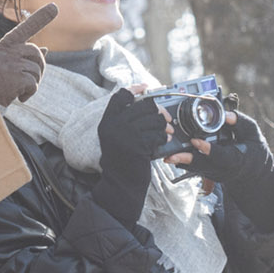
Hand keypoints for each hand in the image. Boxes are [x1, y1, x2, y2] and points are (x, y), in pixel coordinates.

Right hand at [0, 5, 57, 105]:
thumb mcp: (3, 63)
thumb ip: (22, 55)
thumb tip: (46, 49)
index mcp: (4, 45)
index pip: (25, 28)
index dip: (41, 18)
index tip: (55, 7)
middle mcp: (8, 51)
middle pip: (37, 52)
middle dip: (39, 66)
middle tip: (31, 80)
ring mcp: (12, 64)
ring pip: (37, 69)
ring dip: (33, 82)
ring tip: (18, 89)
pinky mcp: (17, 78)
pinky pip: (34, 83)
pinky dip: (30, 93)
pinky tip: (18, 97)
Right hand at [92, 88, 166, 225]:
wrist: (120, 184)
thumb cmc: (122, 161)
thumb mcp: (116, 137)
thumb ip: (125, 121)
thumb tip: (147, 103)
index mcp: (107, 122)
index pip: (119, 97)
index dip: (134, 89)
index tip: (146, 88)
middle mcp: (114, 126)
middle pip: (143, 106)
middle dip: (159, 111)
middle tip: (167, 119)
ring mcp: (125, 135)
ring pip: (154, 119)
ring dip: (164, 126)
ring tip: (167, 132)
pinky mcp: (138, 145)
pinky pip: (158, 134)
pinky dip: (164, 138)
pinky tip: (163, 142)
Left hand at [169, 108, 273, 186]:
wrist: (253, 173)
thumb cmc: (254, 151)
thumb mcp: (252, 133)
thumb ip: (240, 122)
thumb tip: (226, 114)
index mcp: (236, 158)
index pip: (221, 155)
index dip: (208, 149)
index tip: (196, 141)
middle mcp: (223, 168)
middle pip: (201, 165)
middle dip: (185, 159)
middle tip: (169, 156)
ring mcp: (214, 173)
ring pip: (194, 168)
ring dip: (179, 161)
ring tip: (165, 155)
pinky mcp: (207, 173)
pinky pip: (193, 167)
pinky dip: (183, 161)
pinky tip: (171, 155)